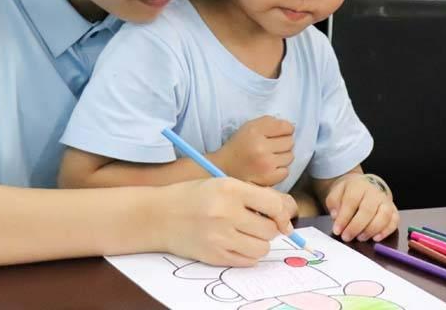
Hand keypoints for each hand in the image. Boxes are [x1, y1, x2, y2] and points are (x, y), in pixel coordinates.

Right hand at [160, 178, 297, 266]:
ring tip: (244, 234)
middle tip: (256, 224)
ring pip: (261, 248)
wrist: (159, 216)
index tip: (280, 217)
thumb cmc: (193, 197)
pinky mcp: (214, 256)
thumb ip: (254, 196)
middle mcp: (226, 212)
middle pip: (270, 230)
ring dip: (258, 243)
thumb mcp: (222, 184)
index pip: (274, 204)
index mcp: (230, 189)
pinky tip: (234, 243)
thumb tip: (286, 216)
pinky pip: (247, 261)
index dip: (282, 213)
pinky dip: (247, 254)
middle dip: (269, 229)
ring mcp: (220, 237)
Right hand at [212, 116, 294, 186]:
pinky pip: (286, 171)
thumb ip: (269, 123)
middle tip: (273, 146)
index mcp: (255, 131)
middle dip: (284, 143)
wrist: (223, 168)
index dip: (286, 129)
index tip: (279, 133)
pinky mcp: (269, 178)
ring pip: (290, 156)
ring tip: (270, 157)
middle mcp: (262, 147)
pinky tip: (270, 167)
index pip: (285, 127)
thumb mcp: (249, 127)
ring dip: (282, 156)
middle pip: (290, 142)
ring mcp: (266, 164)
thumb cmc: (239, 145)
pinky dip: (280, 169)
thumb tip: (290, 127)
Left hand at [325, 174, 398, 242]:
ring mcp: (386, 201)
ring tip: (360, 238)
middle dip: (356, 227)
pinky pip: (394, 221)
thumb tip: (336, 216)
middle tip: (346, 237)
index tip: (337, 230)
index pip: (351, 201)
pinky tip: (376, 238)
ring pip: (384, 216)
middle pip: (368, 210)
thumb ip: (334, 203)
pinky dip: (386, 231)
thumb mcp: (336, 193)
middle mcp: (374, 192)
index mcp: (358, 186)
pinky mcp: (393, 210)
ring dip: (371, 230)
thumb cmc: (349, 192)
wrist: (364, 186)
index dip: (344, 218)